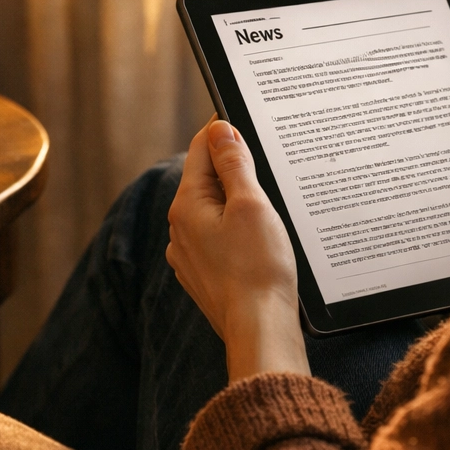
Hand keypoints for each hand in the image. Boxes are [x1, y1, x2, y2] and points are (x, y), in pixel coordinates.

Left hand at [167, 119, 309, 380]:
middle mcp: (180, 230)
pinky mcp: (205, 276)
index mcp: (187, 207)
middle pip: (206, 180)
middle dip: (234, 166)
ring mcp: (190, 256)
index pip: (201, 150)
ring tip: (269, 200)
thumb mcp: (251, 205)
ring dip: (237, 200)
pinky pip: (218, 238)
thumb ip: (233, 164)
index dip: (224, 131)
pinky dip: (237, 228)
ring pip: (213, 210)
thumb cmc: (259, 268)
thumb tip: (219, 128)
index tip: (245, 120)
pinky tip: (260, 237)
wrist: (260, 330)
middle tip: (267, 159)